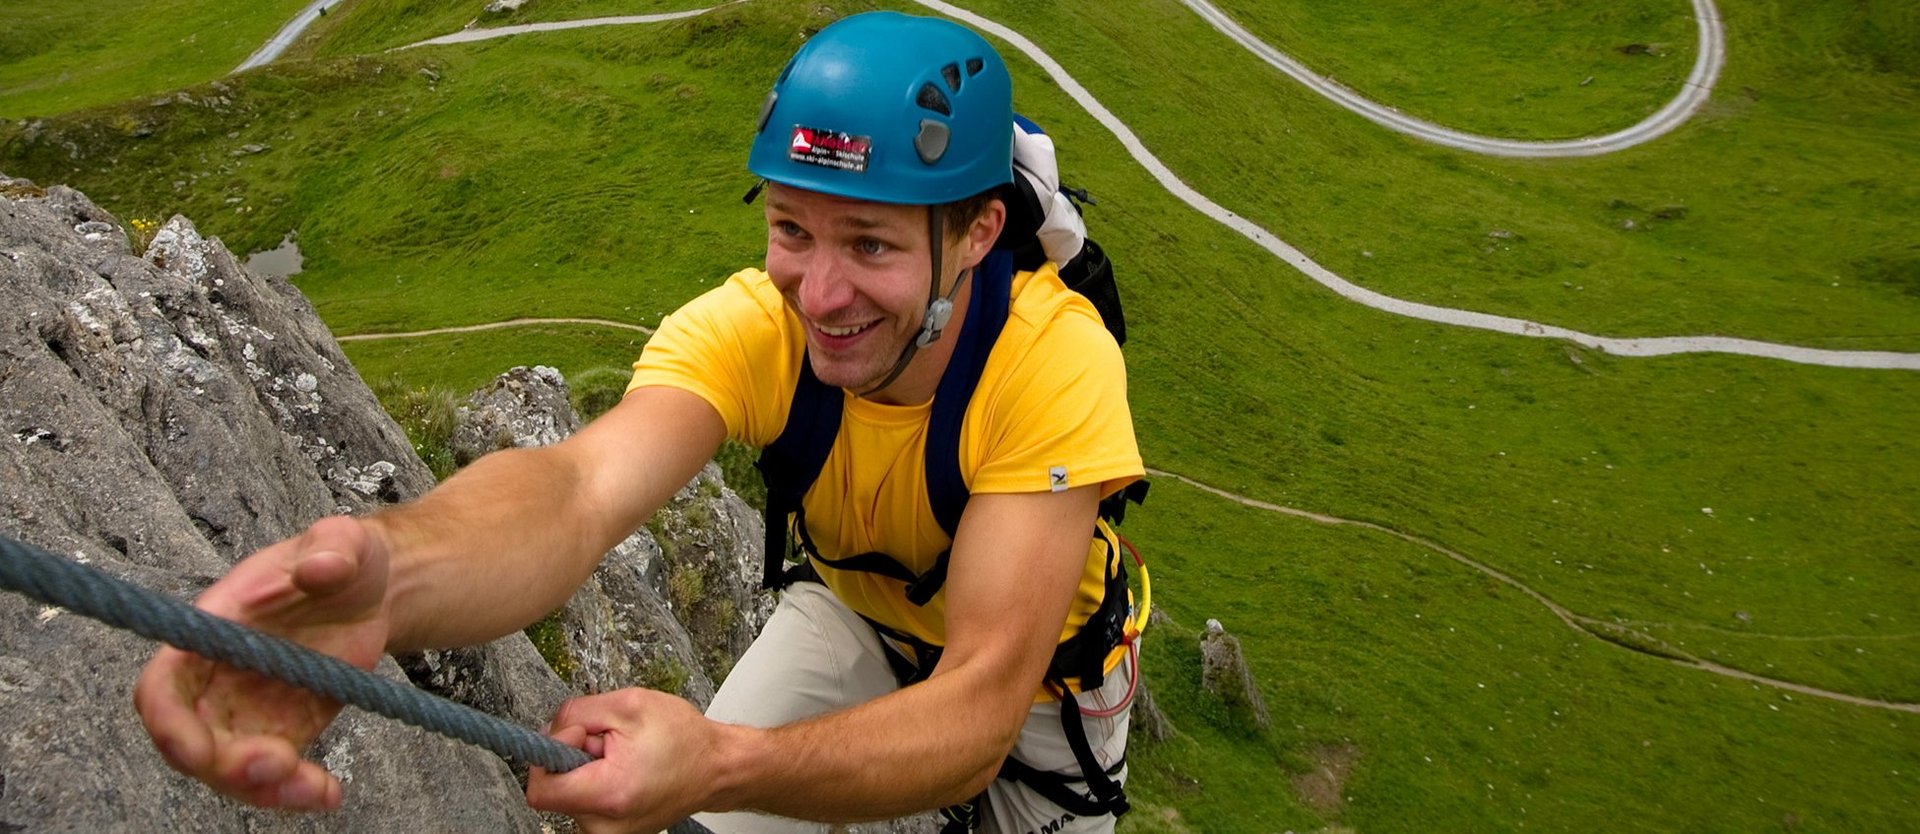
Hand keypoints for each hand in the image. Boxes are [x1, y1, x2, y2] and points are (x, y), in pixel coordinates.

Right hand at [133, 515, 393, 809]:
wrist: (374, 588)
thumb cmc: (343, 557)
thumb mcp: (343, 540)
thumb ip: (331, 548)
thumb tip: (322, 566)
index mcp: (213, 630)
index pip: (162, 686)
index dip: (167, 722)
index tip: (196, 750)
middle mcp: (218, 677)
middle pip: (191, 742)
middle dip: (223, 767)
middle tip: (279, 765)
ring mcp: (248, 710)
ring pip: (229, 769)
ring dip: (264, 790)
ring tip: (315, 789)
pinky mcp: (283, 730)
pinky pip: (274, 774)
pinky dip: (295, 792)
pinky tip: (329, 793)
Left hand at [527, 688, 726, 832]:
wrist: (717, 768)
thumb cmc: (685, 739)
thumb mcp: (629, 704)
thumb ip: (576, 712)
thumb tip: (550, 732)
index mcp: (609, 794)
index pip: (540, 790)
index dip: (550, 754)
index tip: (578, 736)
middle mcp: (606, 825)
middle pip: (555, 788)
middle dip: (576, 756)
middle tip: (612, 743)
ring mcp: (609, 833)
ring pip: (570, 792)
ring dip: (588, 768)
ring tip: (624, 756)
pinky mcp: (612, 831)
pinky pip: (586, 801)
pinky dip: (598, 780)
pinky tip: (625, 769)